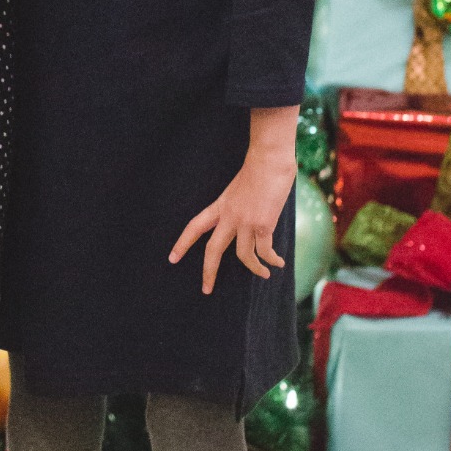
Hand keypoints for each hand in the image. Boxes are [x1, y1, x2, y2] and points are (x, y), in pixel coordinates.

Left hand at [169, 150, 295, 293]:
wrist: (269, 161)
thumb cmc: (258, 168)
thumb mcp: (238, 188)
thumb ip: (238, 205)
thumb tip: (251, 218)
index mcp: (220, 206)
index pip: (194, 227)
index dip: (182, 244)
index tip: (172, 258)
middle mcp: (229, 217)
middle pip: (213, 250)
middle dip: (209, 272)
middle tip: (206, 290)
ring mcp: (245, 222)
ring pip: (244, 257)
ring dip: (255, 269)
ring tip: (264, 275)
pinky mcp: (263, 225)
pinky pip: (265, 251)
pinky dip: (272, 260)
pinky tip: (278, 263)